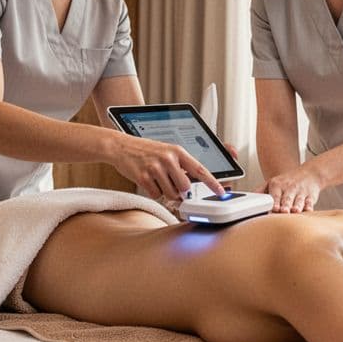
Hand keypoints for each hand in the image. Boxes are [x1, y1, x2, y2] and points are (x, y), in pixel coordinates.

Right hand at [110, 133, 224, 199]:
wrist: (121, 146)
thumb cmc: (146, 151)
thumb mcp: (166, 153)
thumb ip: (180, 167)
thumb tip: (190, 187)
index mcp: (177, 151)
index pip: (200, 169)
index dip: (212, 182)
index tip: (221, 192)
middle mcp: (168, 158)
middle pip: (184, 188)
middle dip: (179, 190)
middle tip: (170, 183)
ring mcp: (155, 168)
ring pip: (170, 194)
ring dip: (165, 192)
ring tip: (157, 179)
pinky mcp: (143, 177)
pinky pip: (156, 195)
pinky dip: (153, 191)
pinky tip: (147, 180)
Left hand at [263, 167, 321, 212]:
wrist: (309, 174)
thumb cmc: (288, 181)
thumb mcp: (272, 182)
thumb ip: (260, 192)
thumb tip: (247, 200)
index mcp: (277, 185)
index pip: (274, 195)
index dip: (274, 203)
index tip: (273, 209)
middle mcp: (289, 188)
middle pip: (286, 199)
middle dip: (284, 205)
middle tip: (282, 211)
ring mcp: (300, 192)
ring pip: (298, 201)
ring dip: (296, 206)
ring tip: (294, 211)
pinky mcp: (311, 197)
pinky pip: (310, 202)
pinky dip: (309, 207)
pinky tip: (308, 211)